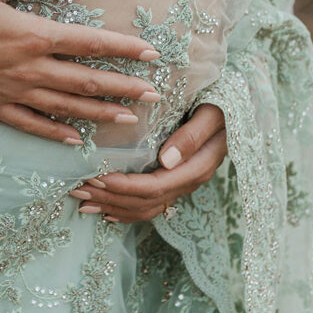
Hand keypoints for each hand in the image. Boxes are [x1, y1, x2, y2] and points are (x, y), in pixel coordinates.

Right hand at [0, 0, 160, 144]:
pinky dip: (55, 133)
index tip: (151, 54)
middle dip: (123, 87)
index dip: (123, 48)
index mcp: (31, 36)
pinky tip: (74, 140)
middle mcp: (26, 69)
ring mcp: (9, 92)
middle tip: (154, 93)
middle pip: (84, 81)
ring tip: (128, 118)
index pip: (89, 43)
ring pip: (64, 107)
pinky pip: (30, 124)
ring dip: (99, 112)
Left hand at [68, 102, 226, 220]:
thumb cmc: (221, 103)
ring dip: (112, 205)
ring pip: (145, 208)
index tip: (94, 177)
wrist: (236, 106)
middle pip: (145, 201)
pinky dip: (124, 210)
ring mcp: (182, 184)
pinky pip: (150, 206)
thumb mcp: (212, 113)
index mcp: (197, 167)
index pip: (154, 187)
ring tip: (82, 199)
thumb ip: (192, 136)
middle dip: (109, 197)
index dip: (122, 186)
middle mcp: (188, 181)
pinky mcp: (175, 181)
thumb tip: (166, 160)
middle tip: (76, 188)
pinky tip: (104, 210)